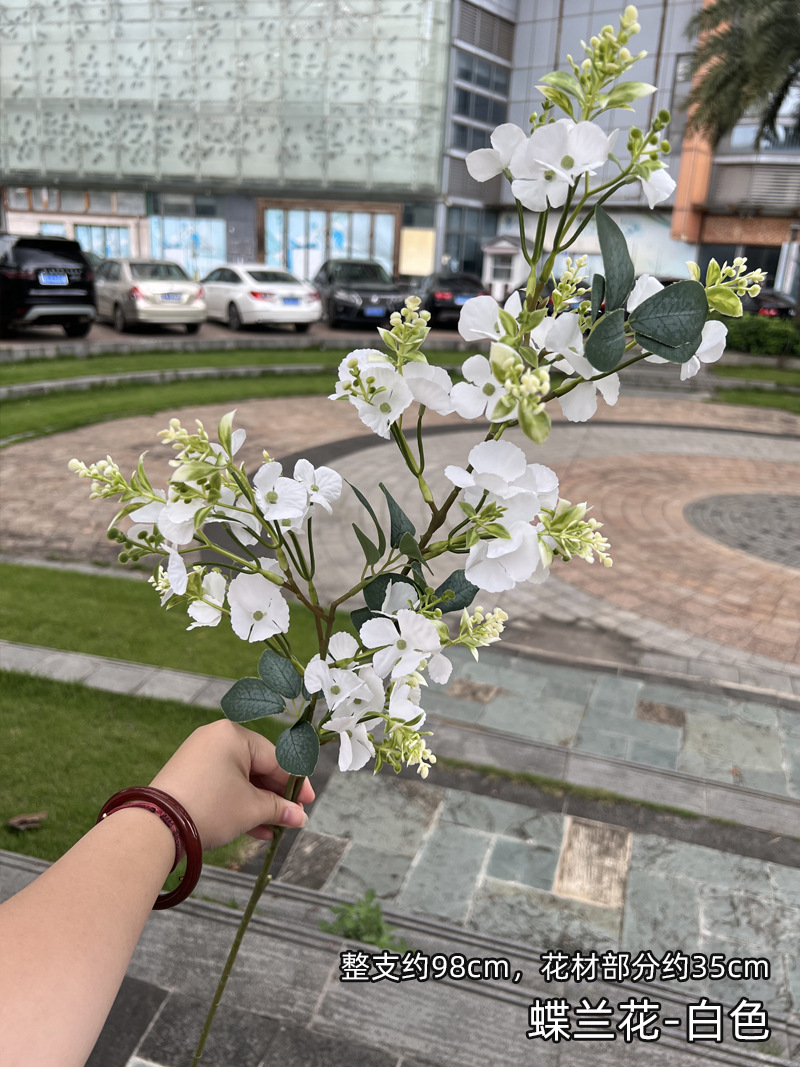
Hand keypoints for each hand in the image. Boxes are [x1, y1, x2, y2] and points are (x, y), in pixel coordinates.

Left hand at [149, 720, 314, 849]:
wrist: (156, 827)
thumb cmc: (210, 808)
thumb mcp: (251, 808)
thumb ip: (279, 809)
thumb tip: (299, 817)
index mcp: (234, 735)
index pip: (275, 758)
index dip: (295, 783)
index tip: (308, 803)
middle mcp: (216, 738)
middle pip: (258, 767)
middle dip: (276, 797)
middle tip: (292, 818)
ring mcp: (200, 756)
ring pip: (240, 780)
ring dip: (259, 805)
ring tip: (275, 829)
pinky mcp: (188, 775)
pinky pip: (223, 785)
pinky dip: (238, 804)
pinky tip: (255, 829)